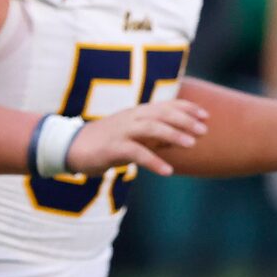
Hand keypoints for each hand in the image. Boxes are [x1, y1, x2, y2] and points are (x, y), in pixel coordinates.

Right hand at [65, 97, 207, 178]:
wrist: (70, 148)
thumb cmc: (105, 142)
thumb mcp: (132, 135)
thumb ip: (154, 135)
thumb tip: (179, 138)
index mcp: (136, 113)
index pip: (166, 105)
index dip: (187, 108)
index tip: (206, 116)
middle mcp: (130, 118)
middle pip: (162, 114)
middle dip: (185, 121)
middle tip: (204, 131)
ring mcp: (121, 131)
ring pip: (151, 128)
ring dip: (173, 135)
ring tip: (191, 145)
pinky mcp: (112, 148)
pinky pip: (136, 153)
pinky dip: (153, 161)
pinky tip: (167, 171)